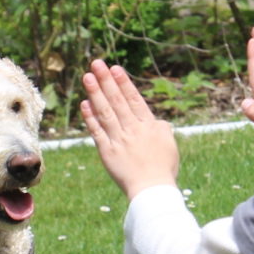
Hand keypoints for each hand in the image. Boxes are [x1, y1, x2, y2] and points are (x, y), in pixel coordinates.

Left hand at [81, 60, 178, 199]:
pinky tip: (84, 104)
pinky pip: (97, 132)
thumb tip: (156, 120)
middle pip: (117, 101)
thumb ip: (161, 128)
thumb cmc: (163, 169)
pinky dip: (90, 118)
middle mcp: (133, 129)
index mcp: (149, 126)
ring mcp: (119, 140)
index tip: (115, 68)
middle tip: (96, 63)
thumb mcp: (169, 144)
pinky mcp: (107, 152)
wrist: (152, 190)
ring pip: (105, 112)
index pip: (134, 99)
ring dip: (95, 93)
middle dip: (106, 80)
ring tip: (87, 77)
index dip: (123, 83)